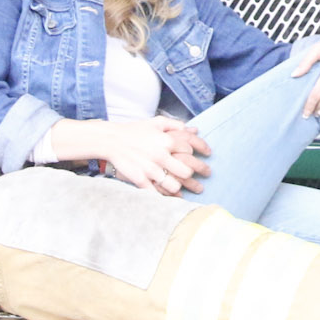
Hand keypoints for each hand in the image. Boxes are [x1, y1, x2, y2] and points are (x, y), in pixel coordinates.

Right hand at [95, 117, 210, 195]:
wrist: (112, 140)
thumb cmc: (134, 130)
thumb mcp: (156, 122)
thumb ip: (175, 124)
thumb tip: (193, 128)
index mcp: (167, 141)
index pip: (191, 149)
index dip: (200, 152)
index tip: (207, 156)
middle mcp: (161, 156)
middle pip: (186, 171)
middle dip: (195, 175)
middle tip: (200, 179)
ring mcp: (151, 169)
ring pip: (174, 185)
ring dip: (179, 188)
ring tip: (183, 189)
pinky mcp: (140, 180)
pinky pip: (157, 193)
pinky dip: (164, 197)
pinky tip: (170, 197)